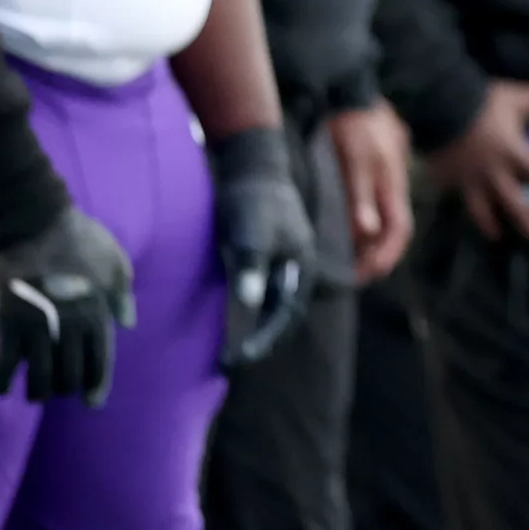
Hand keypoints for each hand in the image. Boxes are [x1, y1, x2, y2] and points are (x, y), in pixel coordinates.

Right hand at [0, 204, 135, 406]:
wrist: (37, 225)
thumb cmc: (82, 240)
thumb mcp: (117, 263)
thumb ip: (123, 295)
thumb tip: (127, 323)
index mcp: (98, 315)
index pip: (101, 361)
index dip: (98, 384)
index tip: (93, 402)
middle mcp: (71, 329)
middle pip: (70, 374)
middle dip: (67, 388)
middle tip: (62, 391)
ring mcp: (39, 328)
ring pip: (40, 375)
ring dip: (39, 390)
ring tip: (37, 395)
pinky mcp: (10, 323)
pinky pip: (5, 361)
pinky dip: (2, 379)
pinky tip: (1, 389)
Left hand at [211, 127, 317, 368]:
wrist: (249, 165)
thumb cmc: (250, 197)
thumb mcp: (249, 229)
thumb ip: (250, 264)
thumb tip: (249, 303)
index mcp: (301, 266)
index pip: (287, 316)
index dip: (265, 340)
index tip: (238, 359)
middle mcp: (297, 269)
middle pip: (284, 317)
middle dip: (262, 342)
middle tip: (230, 364)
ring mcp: (283, 264)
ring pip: (274, 307)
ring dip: (255, 330)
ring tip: (227, 351)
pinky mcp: (266, 258)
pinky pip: (262, 294)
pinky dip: (249, 312)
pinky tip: (227, 320)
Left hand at [327, 101, 414, 284]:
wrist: (351, 87)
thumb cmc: (352, 123)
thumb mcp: (354, 160)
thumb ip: (359, 197)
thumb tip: (366, 233)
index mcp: (391, 185)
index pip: (398, 231)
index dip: (386, 256)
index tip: (366, 276)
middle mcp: (391, 185)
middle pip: (393, 229)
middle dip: (377, 256)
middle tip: (354, 276)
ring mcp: (384, 177)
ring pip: (383, 218)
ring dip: (370, 242)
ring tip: (349, 260)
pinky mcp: (374, 170)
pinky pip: (373, 205)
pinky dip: (363, 224)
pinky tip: (348, 230)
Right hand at [429, 81, 528, 257]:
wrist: (438, 105)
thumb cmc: (480, 100)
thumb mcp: (515, 97)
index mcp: (514, 156)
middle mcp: (494, 175)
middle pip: (519, 210)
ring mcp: (469, 182)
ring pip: (483, 213)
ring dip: (492, 226)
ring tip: (498, 236)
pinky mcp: (447, 182)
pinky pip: (457, 198)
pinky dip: (462, 204)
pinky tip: (466, 209)